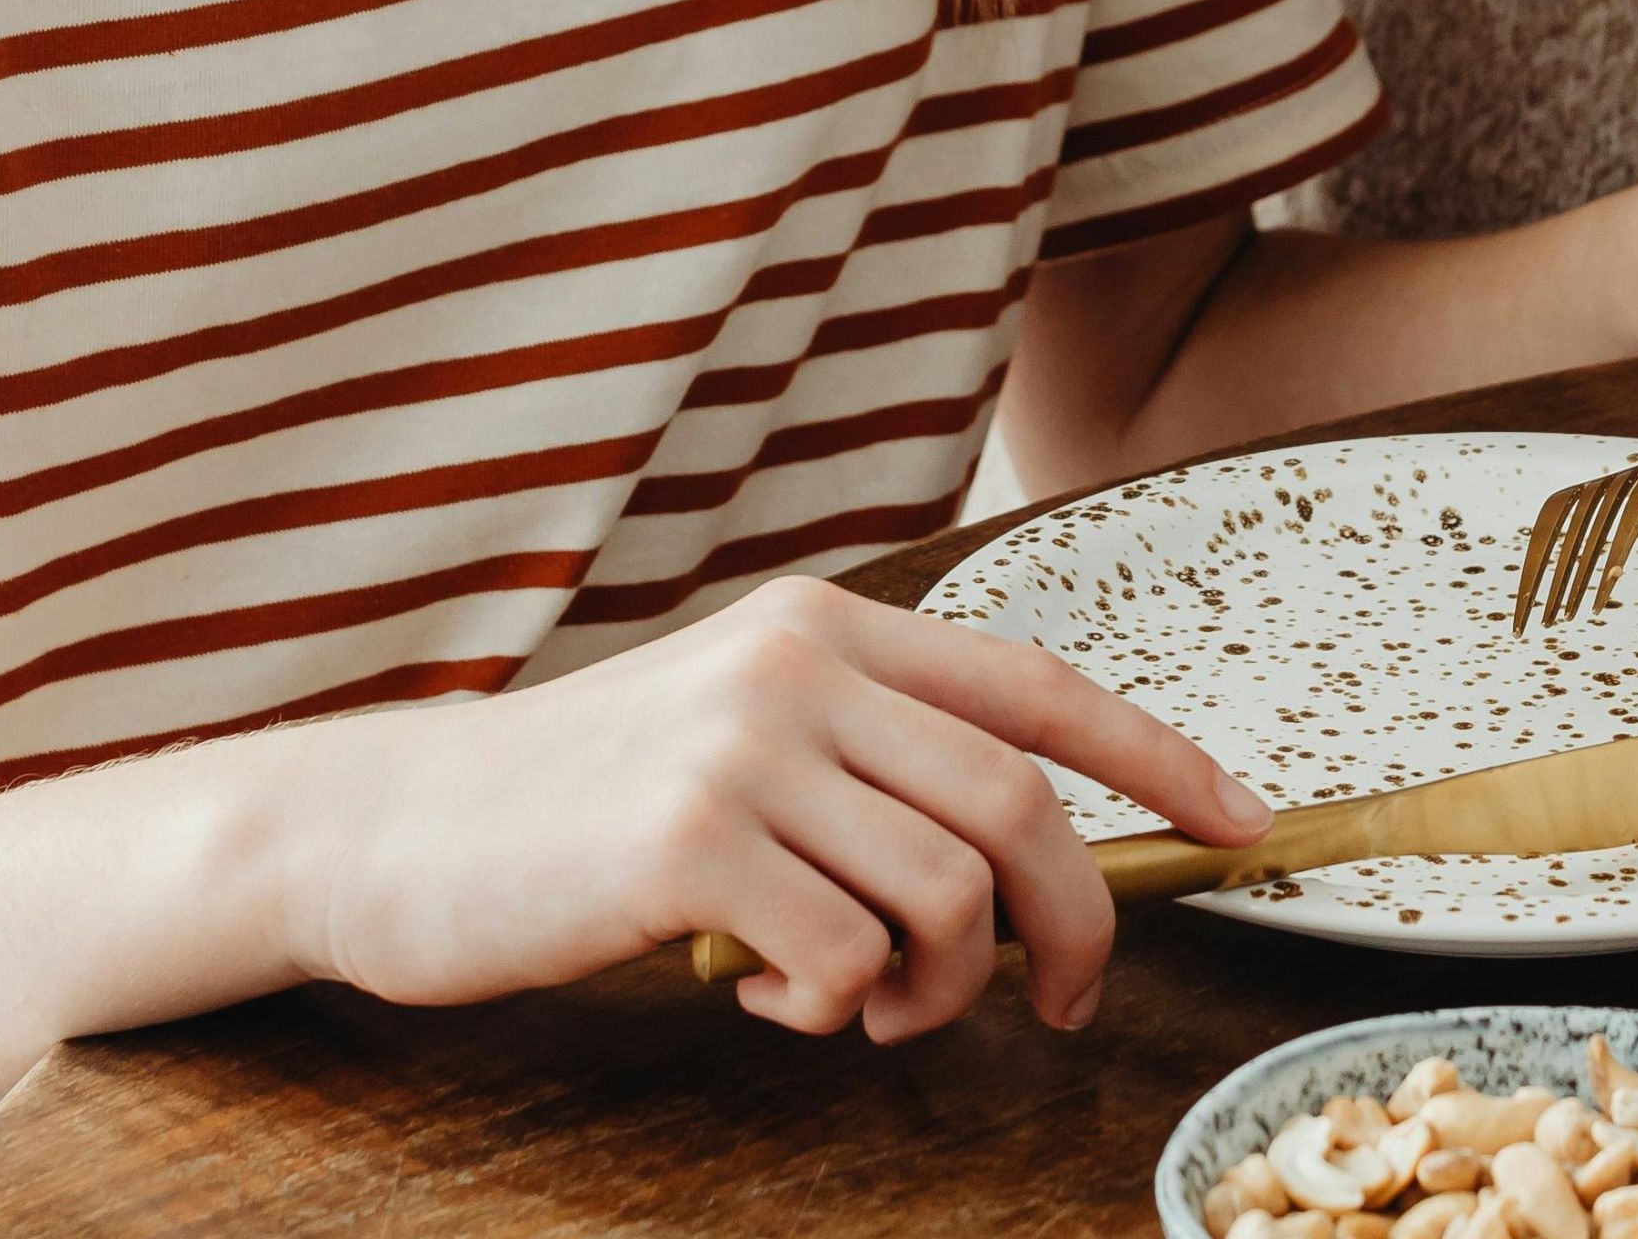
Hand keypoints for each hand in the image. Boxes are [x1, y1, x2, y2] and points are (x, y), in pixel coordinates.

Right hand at [285, 575, 1266, 1040]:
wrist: (389, 830)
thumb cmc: (579, 805)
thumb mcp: (740, 731)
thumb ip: (871, 759)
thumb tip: (1030, 856)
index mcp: (826, 626)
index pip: (1039, 682)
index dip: (1162, 756)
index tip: (1248, 823)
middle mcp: (796, 665)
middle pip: (1018, 802)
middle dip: (1073, 923)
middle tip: (1063, 1007)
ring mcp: (741, 748)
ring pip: (948, 892)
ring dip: (938, 988)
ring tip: (864, 1010)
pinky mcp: (687, 844)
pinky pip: (844, 956)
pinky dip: (832, 1008)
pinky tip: (769, 999)